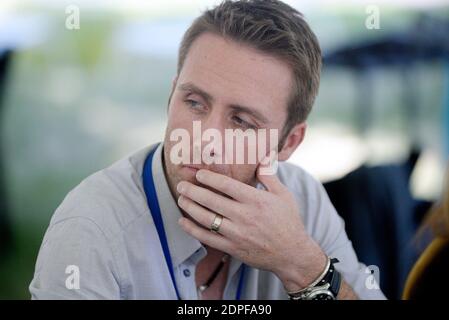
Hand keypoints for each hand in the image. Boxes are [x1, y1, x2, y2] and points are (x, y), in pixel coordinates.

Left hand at [176, 161, 326, 290]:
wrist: (292, 254)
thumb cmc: (288, 221)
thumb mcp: (283, 194)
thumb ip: (269, 175)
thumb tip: (263, 156)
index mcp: (255, 200)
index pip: (226, 185)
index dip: (209, 178)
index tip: (198, 174)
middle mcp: (244, 216)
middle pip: (211, 200)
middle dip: (193, 191)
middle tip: (182, 184)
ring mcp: (237, 233)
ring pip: (206, 218)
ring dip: (190, 207)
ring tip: (181, 198)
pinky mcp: (232, 248)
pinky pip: (207, 238)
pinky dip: (192, 229)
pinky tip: (183, 221)